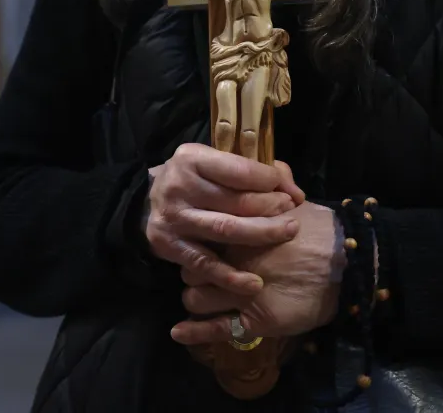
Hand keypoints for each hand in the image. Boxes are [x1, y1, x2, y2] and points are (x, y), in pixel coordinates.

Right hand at [144, 144, 305, 296]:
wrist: (148, 201)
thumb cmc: (196, 179)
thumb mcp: (217, 163)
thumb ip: (256, 172)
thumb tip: (294, 192)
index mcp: (192, 158)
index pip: (239, 170)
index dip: (270, 182)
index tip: (291, 194)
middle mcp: (179, 186)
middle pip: (235, 201)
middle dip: (271, 209)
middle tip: (293, 217)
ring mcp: (173, 218)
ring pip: (224, 230)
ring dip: (260, 235)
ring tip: (285, 236)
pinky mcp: (168, 246)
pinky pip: (205, 264)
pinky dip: (230, 276)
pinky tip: (254, 284)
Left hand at [171, 200, 341, 344]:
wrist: (346, 265)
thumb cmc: (322, 232)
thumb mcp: (297, 203)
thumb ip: (278, 186)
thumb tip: (274, 167)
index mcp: (241, 231)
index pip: (203, 235)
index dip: (202, 240)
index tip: (208, 242)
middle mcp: (235, 261)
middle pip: (192, 265)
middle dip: (197, 268)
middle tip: (208, 269)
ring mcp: (242, 293)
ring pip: (196, 297)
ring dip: (198, 297)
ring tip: (204, 297)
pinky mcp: (252, 321)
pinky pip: (215, 328)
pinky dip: (194, 332)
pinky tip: (178, 332)